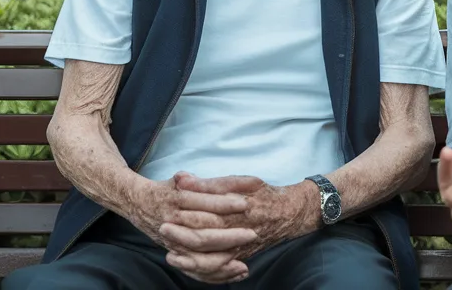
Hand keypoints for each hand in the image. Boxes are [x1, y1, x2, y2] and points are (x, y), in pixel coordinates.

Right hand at [124, 176, 256, 283]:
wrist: (139, 204)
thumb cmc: (165, 191)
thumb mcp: (178, 180)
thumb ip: (195, 181)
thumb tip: (202, 177)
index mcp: (176, 201)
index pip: (202, 204)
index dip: (224, 204)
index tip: (245, 204)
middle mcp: (173, 224)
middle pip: (202, 235)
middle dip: (228, 236)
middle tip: (252, 233)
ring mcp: (174, 244)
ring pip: (199, 258)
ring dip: (223, 260)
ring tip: (245, 260)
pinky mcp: (176, 254)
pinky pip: (197, 270)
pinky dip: (218, 275)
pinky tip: (238, 272)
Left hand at [173, 172, 318, 261]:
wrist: (289, 215)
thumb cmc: (264, 194)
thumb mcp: (243, 181)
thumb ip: (211, 183)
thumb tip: (183, 180)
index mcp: (236, 211)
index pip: (205, 215)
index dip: (184, 215)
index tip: (165, 210)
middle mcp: (237, 233)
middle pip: (204, 239)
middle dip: (180, 236)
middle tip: (162, 228)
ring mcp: (238, 250)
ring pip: (209, 262)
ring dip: (187, 260)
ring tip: (169, 254)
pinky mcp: (238, 259)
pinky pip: (217, 272)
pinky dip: (200, 272)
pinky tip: (185, 266)